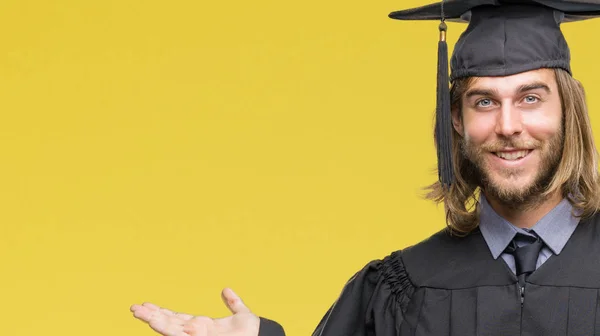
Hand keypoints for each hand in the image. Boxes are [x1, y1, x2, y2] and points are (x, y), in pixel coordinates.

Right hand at [130, 288, 259, 335]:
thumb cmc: (252, 333)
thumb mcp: (241, 314)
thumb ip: (234, 303)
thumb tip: (226, 290)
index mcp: (203, 326)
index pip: (177, 319)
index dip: (163, 312)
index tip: (147, 304)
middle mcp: (197, 333)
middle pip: (169, 323)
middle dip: (151, 316)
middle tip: (133, 307)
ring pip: (169, 329)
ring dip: (153, 320)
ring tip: (137, 312)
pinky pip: (179, 335)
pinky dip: (166, 328)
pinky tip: (154, 320)